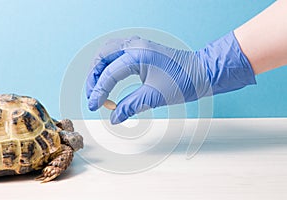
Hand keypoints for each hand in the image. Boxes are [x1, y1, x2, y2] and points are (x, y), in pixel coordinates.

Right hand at [86, 32, 255, 123]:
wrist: (202, 72)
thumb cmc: (184, 81)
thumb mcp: (154, 96)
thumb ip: (130, 106)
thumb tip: (114, 118)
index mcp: (137, 54)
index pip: (109, 73)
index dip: (99, 91)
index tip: (94, 106)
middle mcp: (135, 45)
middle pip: (102, 56)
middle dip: (93, 76)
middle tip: (92, 95)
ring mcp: (138, 45)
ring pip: (108, 52)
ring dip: (99, 68)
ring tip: (97, 86)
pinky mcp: (141, 49)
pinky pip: (117, 52)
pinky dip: (108, 64)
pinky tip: (108, 75)